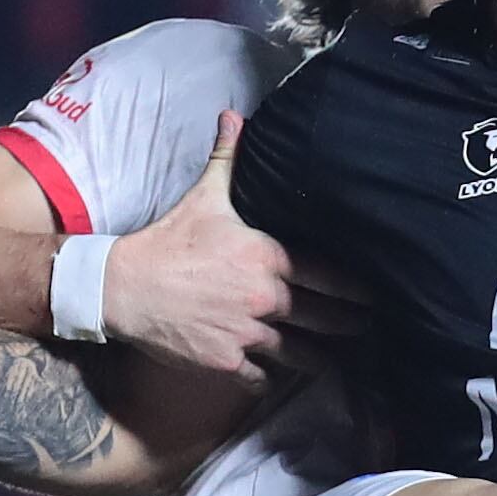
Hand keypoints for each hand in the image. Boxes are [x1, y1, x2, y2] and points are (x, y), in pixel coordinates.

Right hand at [104, 113, 356, 382]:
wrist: (120, 286)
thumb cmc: (166, 241)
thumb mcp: (203, 198)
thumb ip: (227, 160)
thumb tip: (234, 117)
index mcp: (269, 259)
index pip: (331, 277)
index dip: (357, 290)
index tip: (375, 297)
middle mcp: (266, 299)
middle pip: (327, 319)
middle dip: (351, 325)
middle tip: (368, 329)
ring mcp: (248, 333)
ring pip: (302, 354)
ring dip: (322, 359)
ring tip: (339, 361)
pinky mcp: (227, 362)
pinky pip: (263, 378)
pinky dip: (272, 379)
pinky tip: (283, 377)